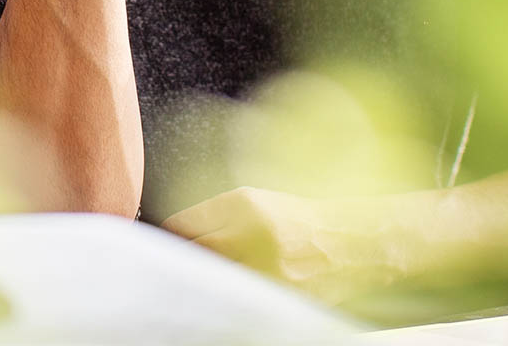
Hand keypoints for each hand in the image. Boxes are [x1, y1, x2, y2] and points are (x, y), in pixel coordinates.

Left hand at [162, 186, 397, 306]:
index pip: (181, 226)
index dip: (166, 239)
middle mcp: (251, 235)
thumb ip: (213, 216)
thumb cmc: (296, 218)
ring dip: (198, 288)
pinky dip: (222, 305)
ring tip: (191, 290)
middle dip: (178, 265)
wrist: (350, 243)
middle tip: (166, 274)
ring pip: (209, 286)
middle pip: (191, 256)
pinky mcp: (275, 299)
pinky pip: (233, 305)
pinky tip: (219, 303)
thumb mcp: (253, 202)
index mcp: (242, 204)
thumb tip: (171, 236)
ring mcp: (264, 270)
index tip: (157, 246)